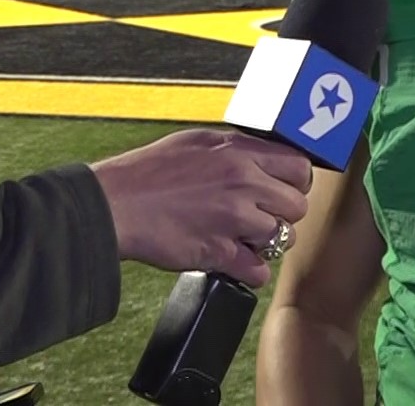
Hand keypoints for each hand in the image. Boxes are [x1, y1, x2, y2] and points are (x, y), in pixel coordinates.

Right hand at [89, 128, 312, 287]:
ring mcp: (234, 218)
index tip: (282, 190)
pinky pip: (259, 270)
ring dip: (265, 242)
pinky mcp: (220, 252)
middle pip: (297, 206)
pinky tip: (230, 258)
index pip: (299, 167)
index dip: (294, 182)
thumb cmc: (148, 172)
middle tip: (260, 216)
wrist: (115, 203)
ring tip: (239, 236)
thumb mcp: (197, 143)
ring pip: (283, 238)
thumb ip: (235, 150)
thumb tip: (262, 160)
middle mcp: (243, 181)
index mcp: (238, 151)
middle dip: (283, 214)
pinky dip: (248, 269)